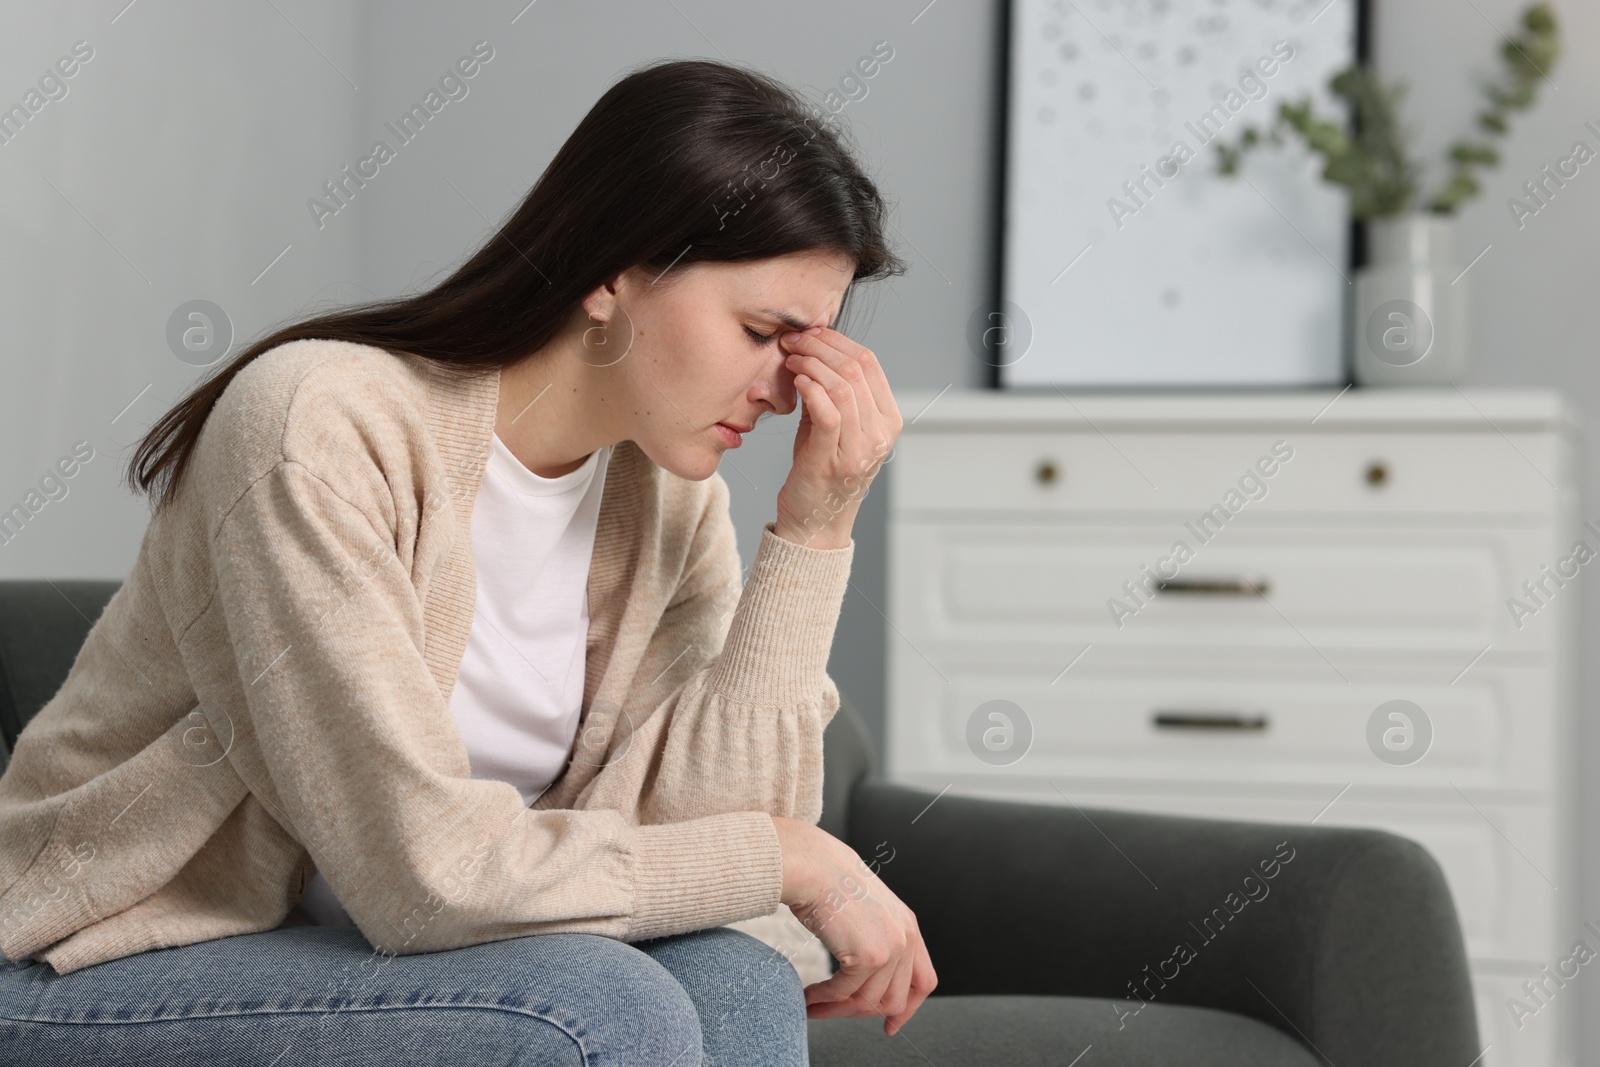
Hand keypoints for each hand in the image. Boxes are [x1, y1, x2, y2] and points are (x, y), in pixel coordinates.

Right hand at [769, 814, 936, 1035]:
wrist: (813, 866)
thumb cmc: (829, 883)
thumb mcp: (867, 911)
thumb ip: (877, 939)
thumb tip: (868, 977)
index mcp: (908, 927)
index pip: (923, 981)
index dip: (908, 1009)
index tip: (890, 1025)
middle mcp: (905, 938)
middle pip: (893, 999)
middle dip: (859, 1011)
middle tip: (831, 1011)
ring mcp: (891, 948)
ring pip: (867, 1002)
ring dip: (836, 1008)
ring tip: (813, 1004)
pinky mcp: (868, 956)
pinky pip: (844, 992)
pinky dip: (823, 999)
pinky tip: (808, 994)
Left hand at [772, 326, 900, 549]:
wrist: (814, 524)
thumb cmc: (820, 472)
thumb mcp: (833, 426)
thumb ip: (831, 391)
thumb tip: (813, 348)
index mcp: (889, 420)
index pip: (870, 362)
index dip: (837, 340)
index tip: (809, 333)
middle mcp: (881, 433)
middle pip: (856, 369)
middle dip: (820, 346)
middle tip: (793, 340)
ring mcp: (861, 448)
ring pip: (843, 386)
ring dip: (811, 364)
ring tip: (790, 359)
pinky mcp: (834, 459)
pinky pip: (828, 412)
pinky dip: (811, 389)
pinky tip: (796, 382)